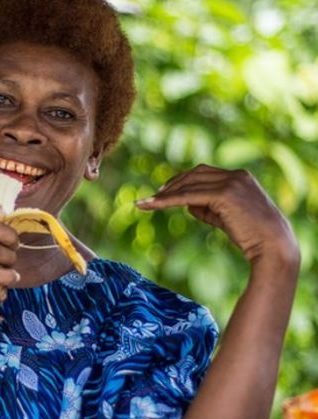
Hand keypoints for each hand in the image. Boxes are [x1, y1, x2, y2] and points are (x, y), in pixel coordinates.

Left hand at [136, 164, 298, 267]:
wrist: (273, 246)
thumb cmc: (251, 236)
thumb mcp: (226, 217)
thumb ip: (208, 208)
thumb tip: (187, 204)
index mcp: (239, 177)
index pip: (203, 173)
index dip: (182, 180)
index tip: (164, 192)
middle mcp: (235, 175)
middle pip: (194, 175)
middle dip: (171, 185)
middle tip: (151, 198)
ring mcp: (231, 182)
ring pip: (189, 185)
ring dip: (165, 194)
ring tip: (146, 203)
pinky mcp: (225, 194)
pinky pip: (188, 196)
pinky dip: (169, 201)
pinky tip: (154, 205)